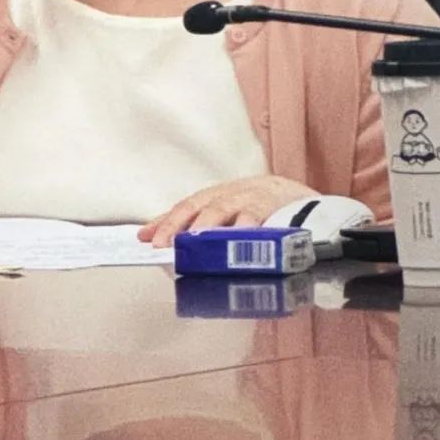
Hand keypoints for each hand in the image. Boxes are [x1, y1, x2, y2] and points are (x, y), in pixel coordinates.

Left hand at [138, 176, 316, 246]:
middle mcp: (227, 195)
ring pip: (223, 210)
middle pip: (198, 207)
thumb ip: (185, 222)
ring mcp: (248, 199)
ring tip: (194, 240)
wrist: (295, 196)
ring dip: (207, 225)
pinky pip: (256, 217)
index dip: (166, 222)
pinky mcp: (271, 207)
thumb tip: (145, 235)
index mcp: (212, 197)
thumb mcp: (218, 210)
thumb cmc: (250, 206)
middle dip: (179, 225)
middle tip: (165, 244)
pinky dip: (246, 227)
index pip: (183, 208)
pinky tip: (237, 237)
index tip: (147, 240)